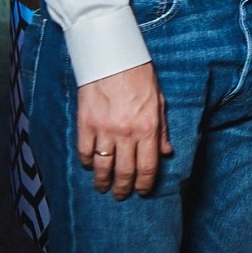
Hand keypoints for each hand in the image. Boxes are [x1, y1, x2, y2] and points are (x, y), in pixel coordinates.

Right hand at [75, 62, 172, 199]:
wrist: (113, 58)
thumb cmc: (140, 77)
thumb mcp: (159, 102)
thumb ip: (162, 130)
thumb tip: (166, 152)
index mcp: (147, 128)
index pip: (148, 167)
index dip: (145, 184)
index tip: (143, 192)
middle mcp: (126, 133)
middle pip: (124, 172)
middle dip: (123, 188)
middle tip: (121, 195)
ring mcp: (104, 130)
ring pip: (103, 167)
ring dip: (103, 182)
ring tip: (104, 188)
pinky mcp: (86, 124)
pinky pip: (85, 152)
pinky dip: (87, 163)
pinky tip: (90, 166)